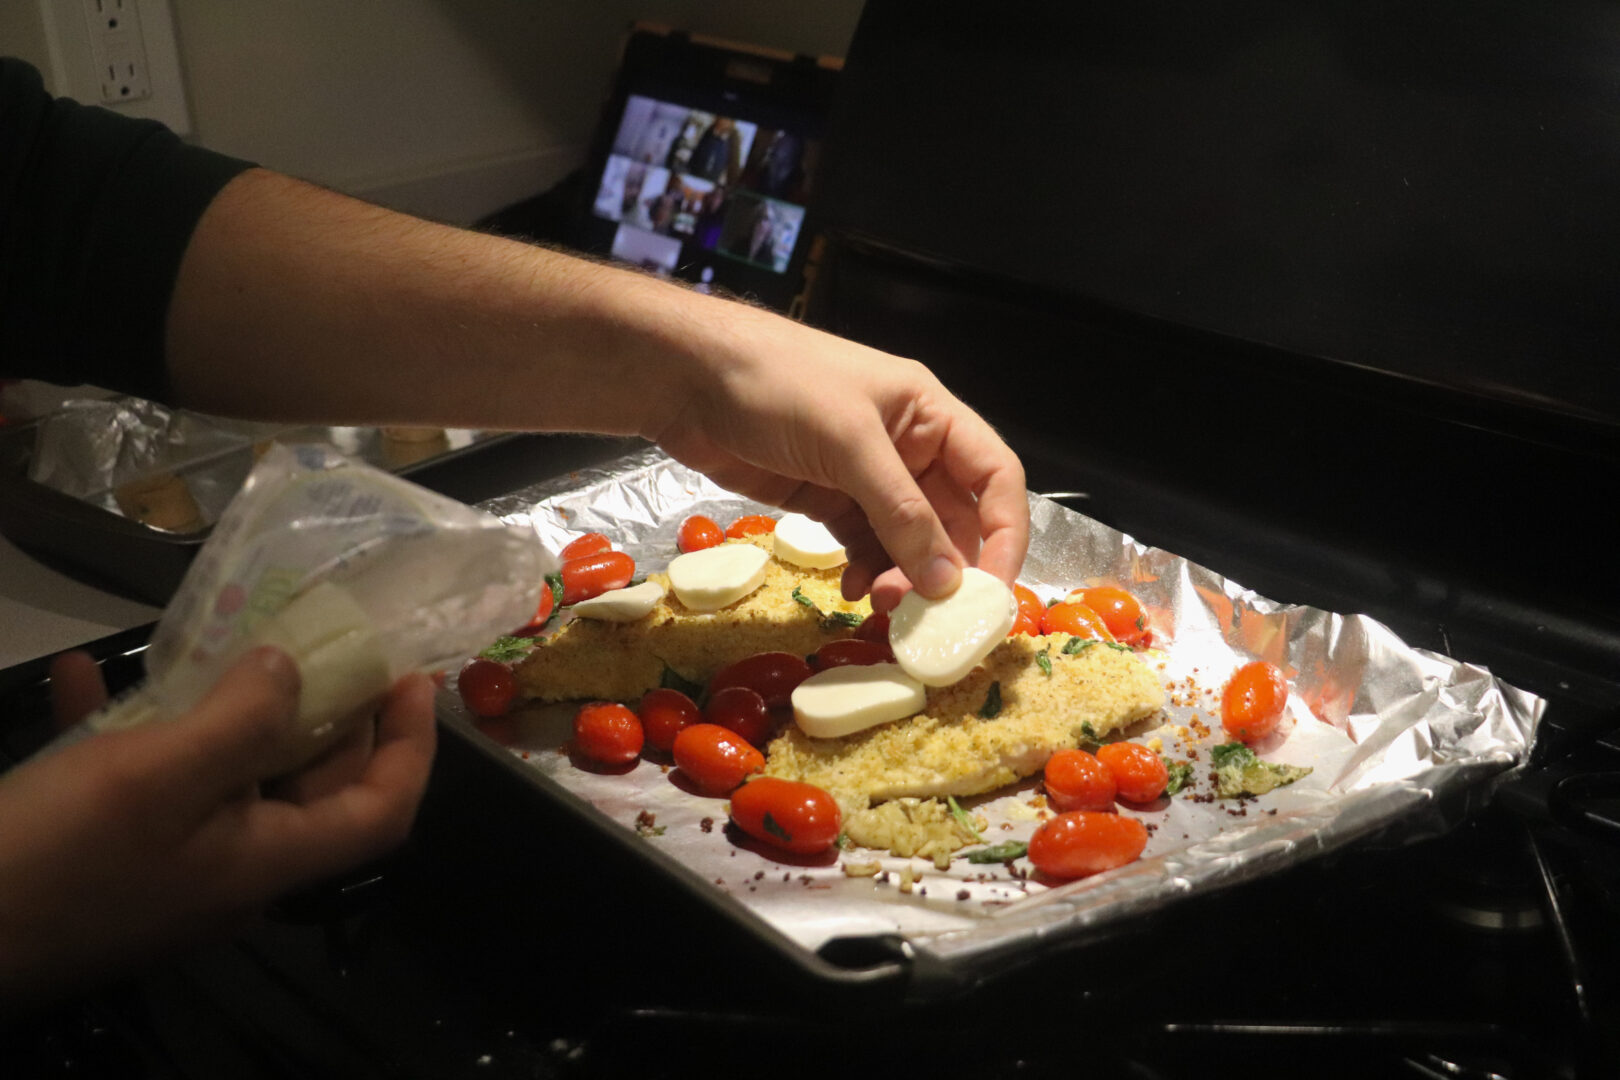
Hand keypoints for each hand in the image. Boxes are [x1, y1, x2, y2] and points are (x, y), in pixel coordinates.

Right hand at [0, 646, 434, 1009]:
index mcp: (266, 859)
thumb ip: (243, 722)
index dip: (412, 744)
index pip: (380, 809)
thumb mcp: (160, 776)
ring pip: (225, 776)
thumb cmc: (57, 856)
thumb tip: (296, 674)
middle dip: (325, 711)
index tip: (416, 676)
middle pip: (311, 786)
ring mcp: (168, 866)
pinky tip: (84, 677)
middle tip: (318, 638)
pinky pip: (136, 783)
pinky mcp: (105, 858)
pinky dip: (125, 727)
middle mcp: (232, 868)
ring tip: (222, 640)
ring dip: (222, 708)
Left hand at [646, 302, 1028, 607]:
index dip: (1006, 534)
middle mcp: (908, 446)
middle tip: (929, 615)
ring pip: (909, 540)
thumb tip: (946, 579)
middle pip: (954, 518)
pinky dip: (869, 571)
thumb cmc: (775, 385)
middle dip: (947, 568)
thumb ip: (901, 511)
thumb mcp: (848, 442)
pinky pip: (866, 544)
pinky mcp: (826, 499)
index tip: (994, 591)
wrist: (686, 379)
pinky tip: (854, 589)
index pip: (995, 478)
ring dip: (906, 577)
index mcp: (930, 414)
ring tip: (884, 605)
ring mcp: (865, 476)